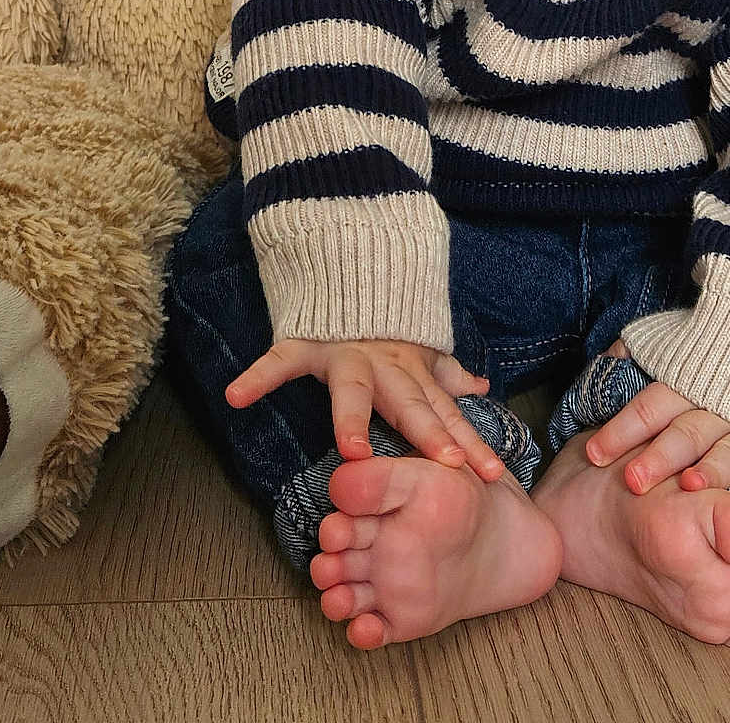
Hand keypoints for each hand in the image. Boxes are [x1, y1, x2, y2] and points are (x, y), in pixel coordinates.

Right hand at [225, 337, 504, 480]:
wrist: (349, 259)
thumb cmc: (383, 319)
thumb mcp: (417, 344)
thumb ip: (445, 370)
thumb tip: (482, 387)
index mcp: (410, 369)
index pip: (442, 409)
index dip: (466, 439)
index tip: (491, 471)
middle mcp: (383, 363)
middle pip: (409, 403)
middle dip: (429, 433)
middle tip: (449, 464)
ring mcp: (344, 351)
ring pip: (352, 388)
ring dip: (352, 418)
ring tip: (350, 451)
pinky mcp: (304, 340)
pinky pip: (279, 359)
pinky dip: (258, 376)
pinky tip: (237, 396)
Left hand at [584, 343, 729, 543]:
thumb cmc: (704, 360)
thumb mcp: (667, 345)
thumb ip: (636, 353)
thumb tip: (609, 356)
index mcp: (686, 381)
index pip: (650, 406)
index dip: (621, 430)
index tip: (594, 455)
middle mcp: (720, 407)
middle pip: (687, 432)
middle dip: (660, 456)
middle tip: (634, 480)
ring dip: (711, 471)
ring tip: (690, 489)